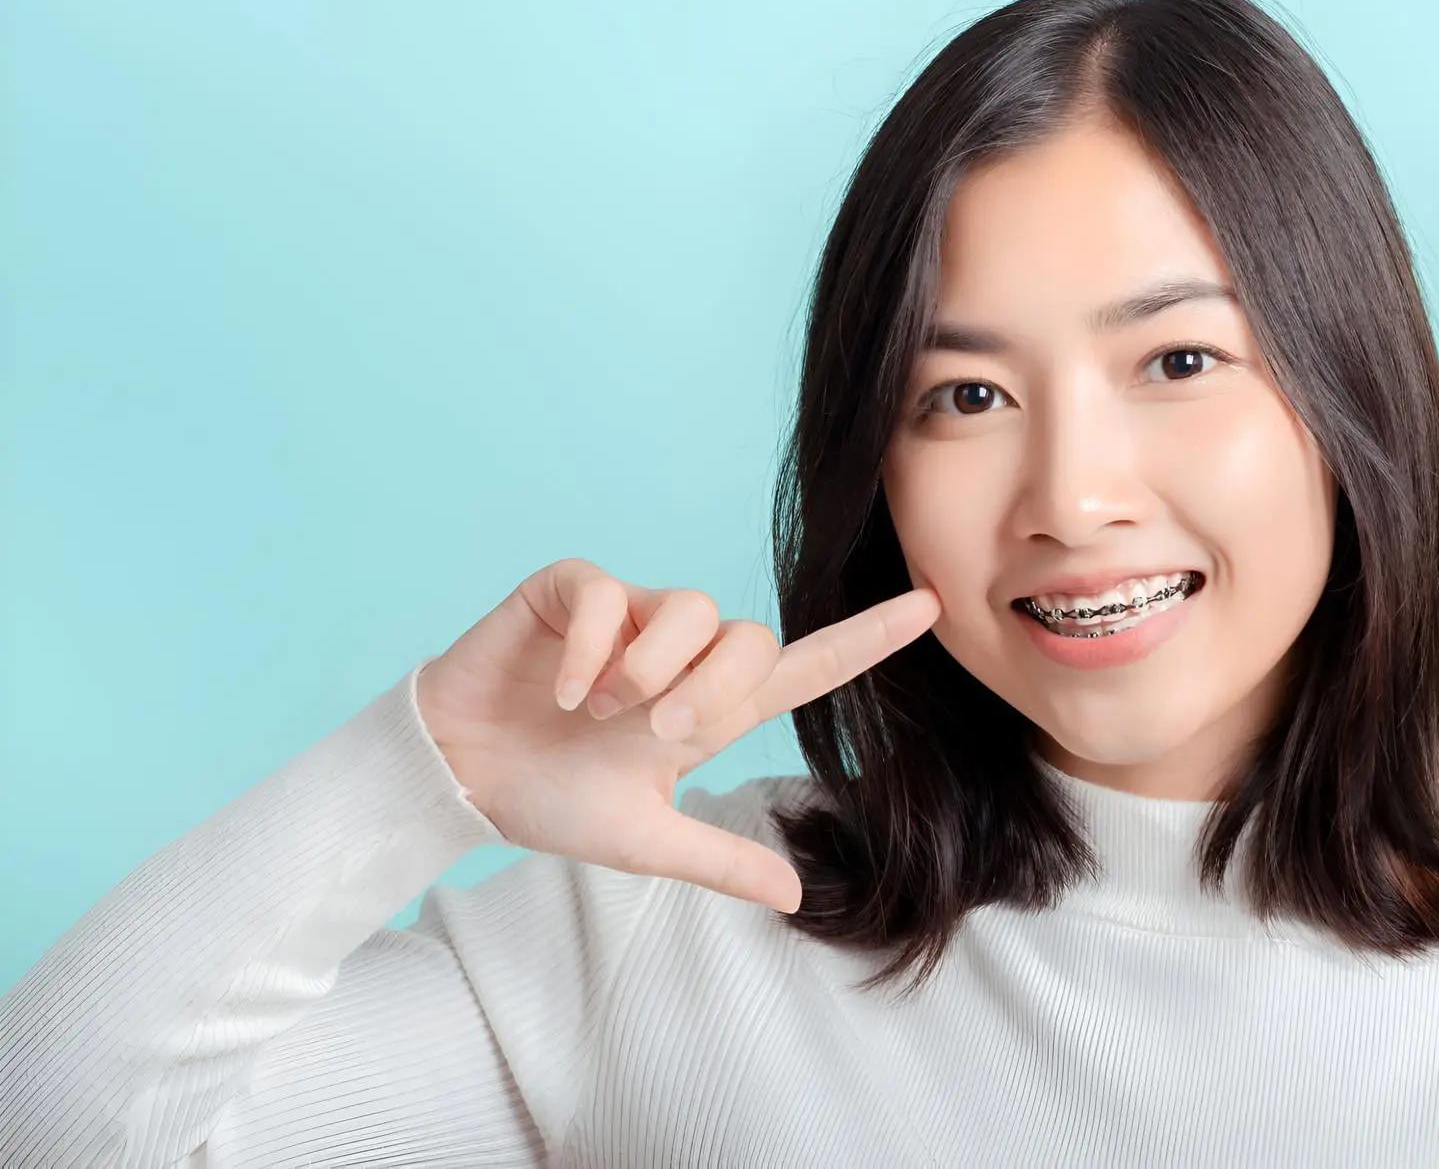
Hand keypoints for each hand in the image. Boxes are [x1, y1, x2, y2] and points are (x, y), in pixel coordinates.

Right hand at [414, 557, 939, 913]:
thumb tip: (797, 895)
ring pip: (689, 606)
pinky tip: (560, 690)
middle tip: (657, 732)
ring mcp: (626, 617)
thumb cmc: (551, 798)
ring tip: (601, 710)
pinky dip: (589, 649)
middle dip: (714, 688)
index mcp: (704, 708)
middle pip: (750, 636)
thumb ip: (717, 860)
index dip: (865, 641)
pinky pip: (606, 595)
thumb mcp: (643, 839)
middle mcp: (677, 653)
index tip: (930, 607)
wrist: (459, 776)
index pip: (801, 671)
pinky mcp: (569, 591)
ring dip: (651, 668)